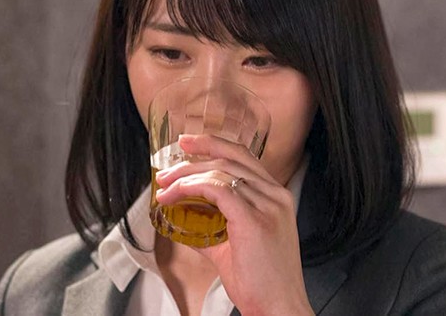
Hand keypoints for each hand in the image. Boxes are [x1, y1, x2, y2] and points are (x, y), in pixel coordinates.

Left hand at [155, 134, 313, 315]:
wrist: (280, 308)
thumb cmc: (262, 284)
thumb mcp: (234, 248)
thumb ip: (211, 229)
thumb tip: (183, 220)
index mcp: (276, 197)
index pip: (245, 157)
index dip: (214, 145)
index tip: (189, 145)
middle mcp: (275, 195)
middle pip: (232, 156)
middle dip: (196, 153)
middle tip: (169, 165)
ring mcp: (268, 205)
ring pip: (221, 171)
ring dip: (186, 176)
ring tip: (165, 187)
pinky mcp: (254, 220)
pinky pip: (218, 190)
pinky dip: (192, 188)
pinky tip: (176, 195)